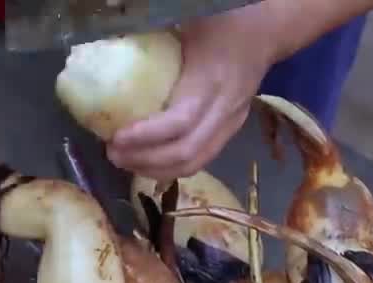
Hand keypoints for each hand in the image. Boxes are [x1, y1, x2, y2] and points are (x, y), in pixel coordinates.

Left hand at [105, 5, 283, 181]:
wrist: (266, 31)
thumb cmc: (222, 23)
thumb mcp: (188, 27)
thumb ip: (153, 42)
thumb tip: (106, 52)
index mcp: (212, 81)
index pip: (179, 122)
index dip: (146, 136)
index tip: (116, 137)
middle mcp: (225, 108)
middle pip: (186, 152)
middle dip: (144, 160)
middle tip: (113, 154)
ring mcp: (231, 123)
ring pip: (195, 162)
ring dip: (156, 169)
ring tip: (126, 161)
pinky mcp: (231, 130)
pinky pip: (201, 159)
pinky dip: (171, 167)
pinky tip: (147, 161)